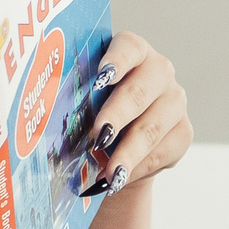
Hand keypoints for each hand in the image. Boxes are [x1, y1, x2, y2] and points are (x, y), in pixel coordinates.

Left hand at [87, 33, 192, 197]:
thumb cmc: (94, 107)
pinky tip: (118, 180)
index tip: (101, 77)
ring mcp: (174, 101)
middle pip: (139, 92)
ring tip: (110, 174)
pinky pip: (162, 152)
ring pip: (152, 128)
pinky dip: (138, 168)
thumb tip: (45, 112)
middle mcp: (159, 71)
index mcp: (132, 51)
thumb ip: (75, 96)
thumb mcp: (84, 96)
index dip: (116, 62)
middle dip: (117, 116)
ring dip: (129, 153)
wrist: (119, 139)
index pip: (129, 48)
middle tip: (99, 136)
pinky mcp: (183, 131)